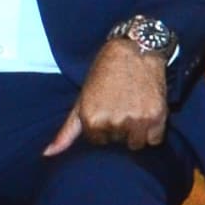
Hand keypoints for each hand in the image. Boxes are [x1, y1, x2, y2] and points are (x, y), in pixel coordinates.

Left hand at [48, 35, 173, 154]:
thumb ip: (67, 131)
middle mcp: (114, 122)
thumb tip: (48, 154)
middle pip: (118, 142)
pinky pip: (155, 140)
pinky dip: (153, 132)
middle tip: (123, 107)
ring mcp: (136, 120)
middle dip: (120, 129)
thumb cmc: (104, 73)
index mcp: (92, 120)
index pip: (99, 141)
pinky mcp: (157, 116)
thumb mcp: (81, 100)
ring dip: (137, 133)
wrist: (134, 50)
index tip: (109, 111)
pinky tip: (148, 114)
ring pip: (136, 144)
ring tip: (135, 111)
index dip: (104, 127)